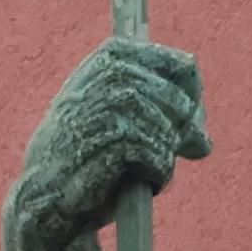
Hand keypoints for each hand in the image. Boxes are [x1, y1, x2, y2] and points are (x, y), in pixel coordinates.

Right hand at [9, 41, 206, 250]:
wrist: (48, 194)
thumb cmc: (89, 156)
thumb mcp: (122, 124)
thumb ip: (161, 118)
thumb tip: (204, 142)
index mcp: (113, 56)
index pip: (184, 67)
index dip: (194, 99)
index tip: (190, 124)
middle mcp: (112, 72)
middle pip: (182, 103)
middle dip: (182, 134)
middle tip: (170, 154)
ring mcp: (111, 103)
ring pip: (170, 134)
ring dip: (162, 160)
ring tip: (139, 171)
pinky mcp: (113, 138)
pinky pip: (159, 159)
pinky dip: (155, 177)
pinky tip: (133, 183)